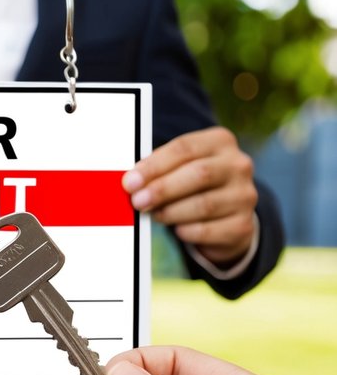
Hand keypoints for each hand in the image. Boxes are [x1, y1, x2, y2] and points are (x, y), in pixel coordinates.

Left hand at [123, 127, 257, 265]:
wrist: (226, 216)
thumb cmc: (192, 186)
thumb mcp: (179, 168)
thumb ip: (159, 170)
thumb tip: (131, 182)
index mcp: (220, 142)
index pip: (184, 148)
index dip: (154, 166)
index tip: (130, 182)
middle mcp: (238, 165)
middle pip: (199, 174)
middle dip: (163, 189)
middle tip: (137, 201)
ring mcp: (245, 195)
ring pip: (204, 205)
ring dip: (171, 212)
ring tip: (155, 215)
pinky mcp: (243, 225)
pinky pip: (207, 230)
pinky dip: (186, 231)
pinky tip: (177, 230)